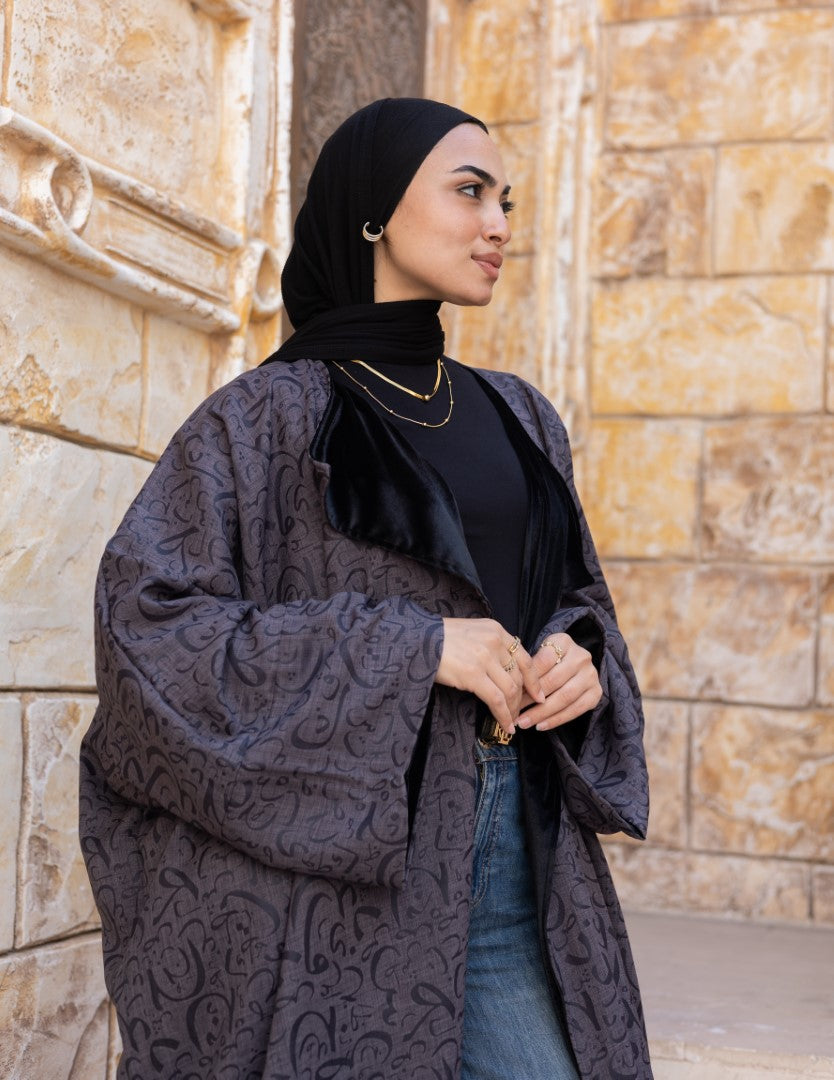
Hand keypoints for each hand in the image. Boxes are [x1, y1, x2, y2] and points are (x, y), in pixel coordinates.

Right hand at [435, 618, 544, 736]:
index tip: (538, 694)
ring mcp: (484, 658)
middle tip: (520, 713)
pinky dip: (503, 715)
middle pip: (518, 676)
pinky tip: (505, 725)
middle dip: (522, 699)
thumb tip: (503, 669)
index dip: (534, 680)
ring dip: (513, 710)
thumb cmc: (439, 638)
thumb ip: (490, 645)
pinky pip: (496, 699)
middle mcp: (494, 642)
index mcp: (496, 630)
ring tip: (511, 722)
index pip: (524, 658)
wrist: (416, 639)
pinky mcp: (473, 674)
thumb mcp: (471, 633)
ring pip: (511, 690)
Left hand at [516, 632, 601, 731]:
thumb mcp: (539, 655)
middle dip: (531, 699)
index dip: (527, 679)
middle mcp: (581, 657)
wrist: (574, 666)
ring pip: (564, 697)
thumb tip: (513, 691)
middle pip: (553, 681)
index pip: (543, 661)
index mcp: (564, 642)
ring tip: (524, 723)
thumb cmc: (549, 661)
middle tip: (514, 712)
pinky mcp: (596, 693)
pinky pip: (575, 710)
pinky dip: (556, 720)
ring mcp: (591, 675)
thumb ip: (530, 667)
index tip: (511, 693)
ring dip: (541, 713)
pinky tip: (540, 726)